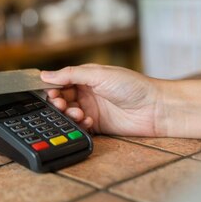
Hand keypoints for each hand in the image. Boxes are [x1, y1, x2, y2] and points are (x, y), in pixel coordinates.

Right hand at [41, 64, 162, 136]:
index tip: (50, 92)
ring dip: (68, 114)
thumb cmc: (133, 86)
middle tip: (60, 105)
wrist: (156, 108)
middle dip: (57, 103)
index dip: (52, 87)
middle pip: (62, 99)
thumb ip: (71, 74)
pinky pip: (79, 126)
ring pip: (68, 114)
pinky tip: (88, 121)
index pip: (61, 81)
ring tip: (77, 113)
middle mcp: (87, 92)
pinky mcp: (97, 125)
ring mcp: (92, 109)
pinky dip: (79, 125)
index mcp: (86, 77)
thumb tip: (45, 74)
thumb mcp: (99, 74)